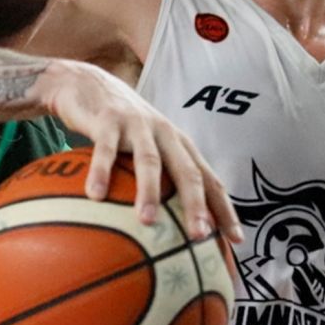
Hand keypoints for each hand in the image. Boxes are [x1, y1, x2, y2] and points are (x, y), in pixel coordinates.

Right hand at [36, 59, 242, 246]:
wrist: (88, 83)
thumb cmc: (121, 126)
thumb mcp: (145, 148)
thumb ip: (158, 180)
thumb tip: (167, 233)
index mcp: (179, 144)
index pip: (209, 180)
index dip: (224, 210)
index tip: (236, 241)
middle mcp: (165, 133)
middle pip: (187, 171)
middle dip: (196, 205)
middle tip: (199, 236)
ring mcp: (137, 125)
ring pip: (149, 160)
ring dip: (150, 191)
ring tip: (147, 221)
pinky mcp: (108, 120)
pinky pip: (105, 149)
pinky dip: (101, 172)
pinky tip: (95, 195)